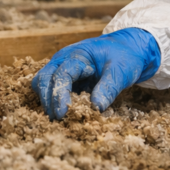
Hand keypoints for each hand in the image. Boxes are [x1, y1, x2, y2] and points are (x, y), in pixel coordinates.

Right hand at [32, 27, 160, 119]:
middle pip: (44, 79)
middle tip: (58, 120)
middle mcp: (64, 60)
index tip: (62, 113)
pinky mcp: (65, 78)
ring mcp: (61, 68)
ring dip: (48, 102)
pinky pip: (51, 90)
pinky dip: (53, 102)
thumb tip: (96, 107)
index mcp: (77, 54)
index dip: (60, 94)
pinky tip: (63, 115)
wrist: (127, 49)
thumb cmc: (124, 56)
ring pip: (42, 85)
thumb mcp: (121, 71)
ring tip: (59, 120)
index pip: (61, 74)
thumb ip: (109, 87)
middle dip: (48, 100)